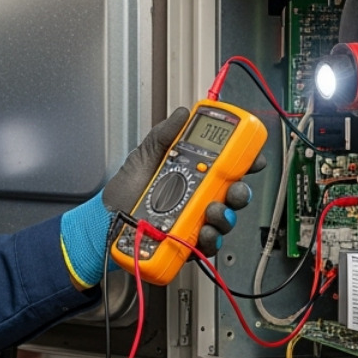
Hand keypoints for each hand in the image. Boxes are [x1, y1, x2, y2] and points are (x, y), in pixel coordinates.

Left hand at [59, 107, 263, 286]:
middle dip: (241, 192)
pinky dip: (211, 239)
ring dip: (225, 215)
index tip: (254, 159)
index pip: (228, 168)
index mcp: (194, 174)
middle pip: (234, 195)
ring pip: (225, 220)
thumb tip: (183, 113)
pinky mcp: (187, 243)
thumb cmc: (124, 190)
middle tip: (236, 189)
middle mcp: (199, 198)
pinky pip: (208, 244)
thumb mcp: (144, 155)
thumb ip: (164, 135)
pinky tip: (205, 232)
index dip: (246, 162)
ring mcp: (195, 221)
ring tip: (213, 210)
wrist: (103, 220)